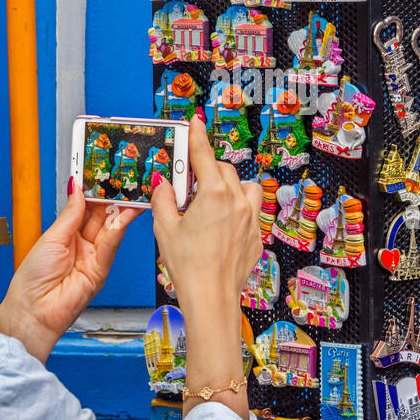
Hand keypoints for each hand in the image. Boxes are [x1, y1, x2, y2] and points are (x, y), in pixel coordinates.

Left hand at [0, 184, 141, 362]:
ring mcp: (93, 257)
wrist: (34, 310)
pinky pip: (112, 244)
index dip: (94, 192)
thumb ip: (71, 213)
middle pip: (101, 216)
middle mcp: (81, 244)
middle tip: (122, 180)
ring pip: (111, 228)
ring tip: (129, 193)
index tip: (101, 175)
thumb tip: (78, 188)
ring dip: (121, 210)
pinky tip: (125, 213)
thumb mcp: (51, 237)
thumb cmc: (32, 279)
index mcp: (66, 235)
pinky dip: (120, 228)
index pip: (85, 208)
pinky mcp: (101, 270)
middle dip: (111, 198)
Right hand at [151, 115, 262, 317]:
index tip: (196, 121)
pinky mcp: (256, 237)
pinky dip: (237, 211)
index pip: (204, 155)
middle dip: (207, 172)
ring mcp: (250, 220)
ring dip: (229, 188)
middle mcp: (237, 202)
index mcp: (214, 195)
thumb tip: (163, 185)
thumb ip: (163, 200)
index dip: (197, 135)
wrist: (212, 298)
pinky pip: (250, 212)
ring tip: (210, 203)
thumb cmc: (188, 266)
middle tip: (188, 187)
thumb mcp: (165, 228)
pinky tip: (220, 227)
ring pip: (245, 188)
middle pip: (224, 171)